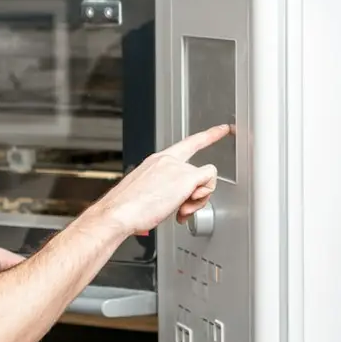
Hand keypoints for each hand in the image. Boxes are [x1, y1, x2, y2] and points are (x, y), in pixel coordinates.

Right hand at [94, 126, 228, 237]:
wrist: (117, 213)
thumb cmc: (125, 209)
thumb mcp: (145, 193)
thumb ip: (163, 190)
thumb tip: (170, 203)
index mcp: (157, 161)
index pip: (188, 144)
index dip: (208, 136)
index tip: (223, 129)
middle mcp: (168, 160)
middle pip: (199, 171)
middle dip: (196, 193)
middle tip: (183, 209)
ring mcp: (177, 167)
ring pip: (206, 179)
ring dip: (197, 200)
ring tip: (179, 212)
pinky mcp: (186, 177)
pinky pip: (209, 182)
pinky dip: (201, 198)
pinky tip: (184, 208)